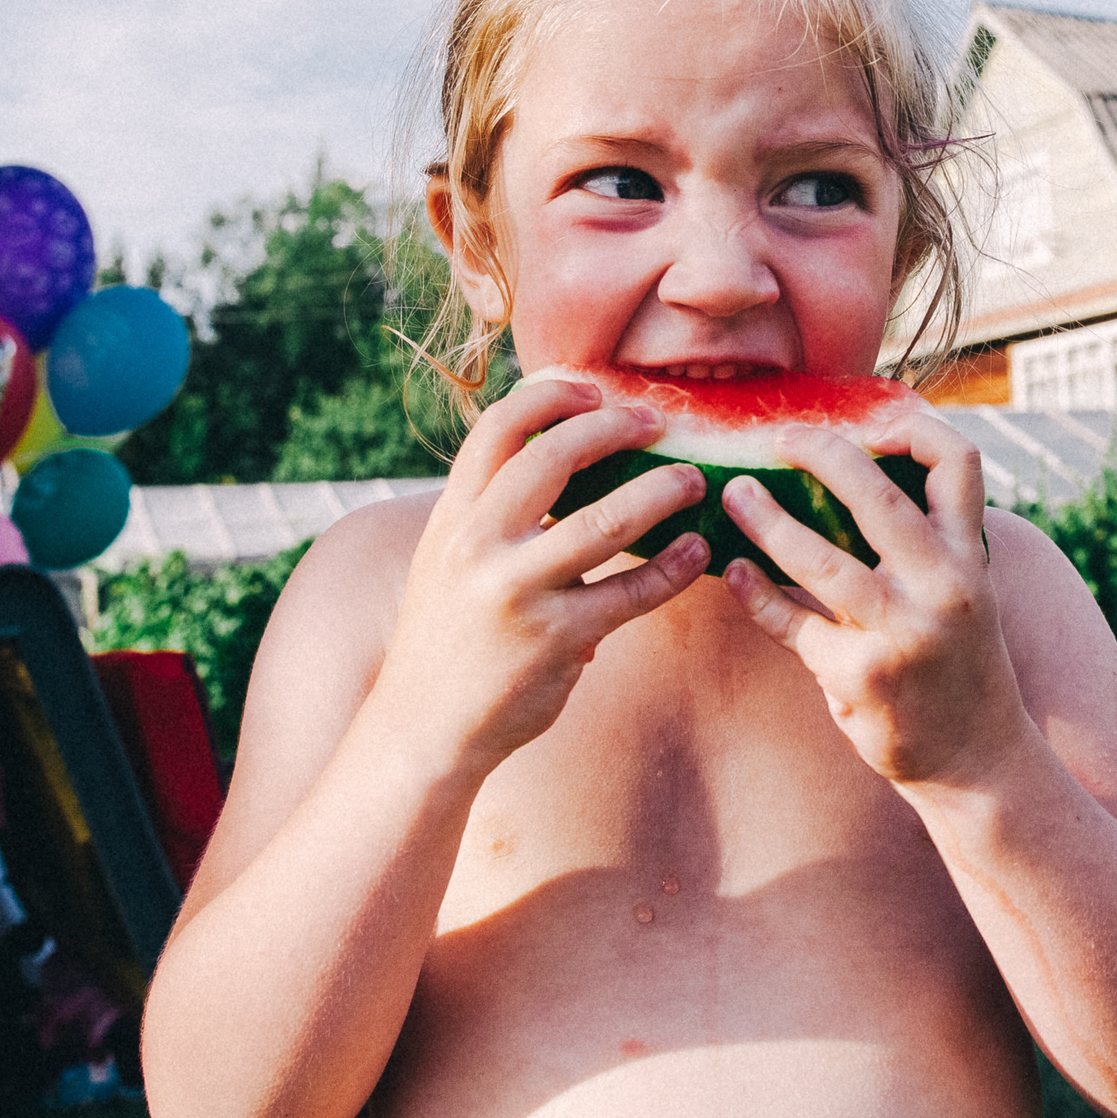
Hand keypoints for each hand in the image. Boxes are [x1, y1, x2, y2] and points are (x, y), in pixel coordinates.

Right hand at [375, 377, 708, 775]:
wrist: (421, 729)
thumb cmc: (449, 637)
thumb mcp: (448, 559)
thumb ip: (491, 512)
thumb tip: (558, 457)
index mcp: (453, 516)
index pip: (498, 427)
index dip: (552, 395)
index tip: (596, 388)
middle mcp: (478, 544)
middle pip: (554, 456)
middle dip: (614, 427)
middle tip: (658, 424)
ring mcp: (516, 592)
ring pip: (605, 521)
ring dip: (661, 492)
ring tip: (694, 481)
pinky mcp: (556, 640)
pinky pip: (631, 593)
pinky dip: (672, 568)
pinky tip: (695, 552)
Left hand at [719, 414, 1031, 786]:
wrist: (978, 759)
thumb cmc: (958, 658)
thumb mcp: (965, 589)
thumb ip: (929, 536)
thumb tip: (862, 463)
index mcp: (969, 555)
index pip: (958, 462)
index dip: (912, 426)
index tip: (866, 421)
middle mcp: (943, 587)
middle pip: (878, 495)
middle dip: (821, 454)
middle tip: (779, 438)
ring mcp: (901, 634)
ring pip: (820, 561)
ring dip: (767, 521)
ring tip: (733, 494)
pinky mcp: (861, 678)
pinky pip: (792, 625)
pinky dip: (757, 595)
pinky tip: (736, 572)